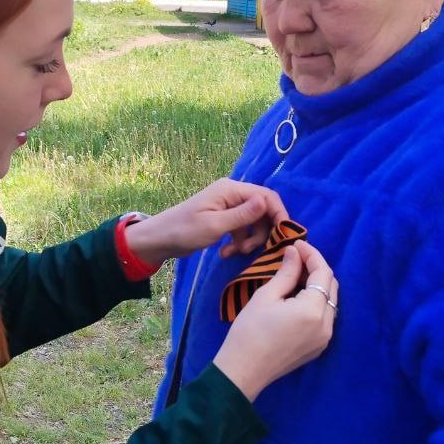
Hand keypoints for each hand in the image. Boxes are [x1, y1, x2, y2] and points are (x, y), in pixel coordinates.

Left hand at [124, 178, 288, 263]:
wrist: (160, 239)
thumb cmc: (184, 231)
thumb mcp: (215, 225)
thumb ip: (243, 215)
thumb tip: (267, 201)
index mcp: (231, 190)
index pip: (267, 196)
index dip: (279, 215)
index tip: (283, 236)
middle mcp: (232, 194)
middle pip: (263, 210)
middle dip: (261, 232)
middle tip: (250, 250)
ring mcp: (228, 206)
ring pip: (253, 222)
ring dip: (249, 240)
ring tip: (235, 253)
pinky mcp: (224, 218)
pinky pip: (242, 228)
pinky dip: (239, 241)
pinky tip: (227, 253)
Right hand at [212, 240, 336, 400]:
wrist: (244, 370)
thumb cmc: (249, 331)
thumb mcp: (266, 296)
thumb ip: (286, 272)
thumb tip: (294, 252)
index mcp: (313, 310)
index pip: (322, 273)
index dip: (311, 254)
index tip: (295, 244)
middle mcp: (326, 324)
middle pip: (331, 286)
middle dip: (316, 268)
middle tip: (295, 257)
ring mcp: (325, 338)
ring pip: (330, 301)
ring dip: (318, 285)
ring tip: (296, 275)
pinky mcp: (319, 347)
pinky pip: (325, 317)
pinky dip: (316, 302)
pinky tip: (298, 296)